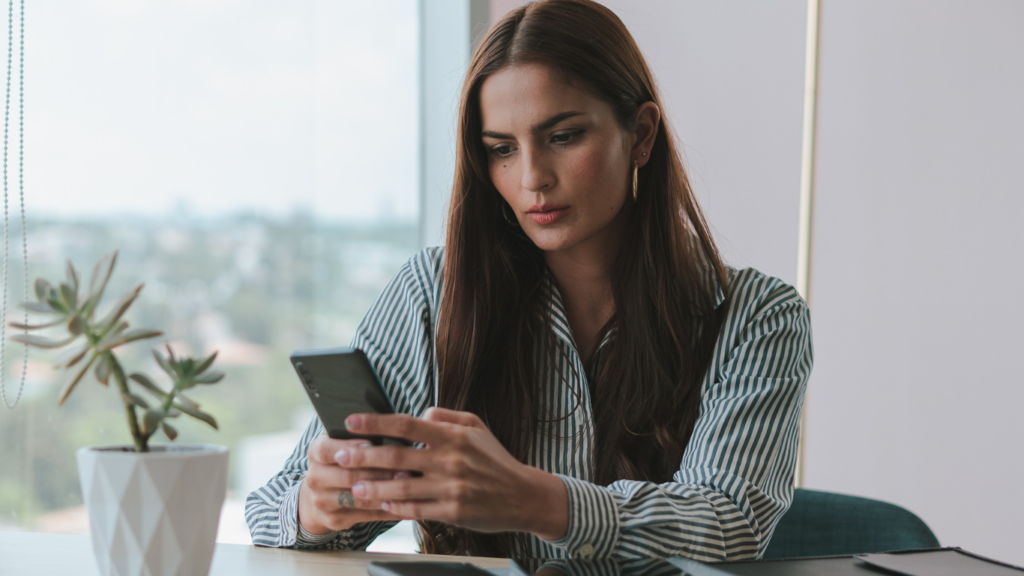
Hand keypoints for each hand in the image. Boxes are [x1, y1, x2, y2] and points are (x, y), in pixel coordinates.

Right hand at [297, 434, 403, 533]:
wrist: (321, 491)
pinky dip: (387, 510)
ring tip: (409, 485)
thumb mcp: (344, 439)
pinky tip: (405, 504)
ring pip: (358, 499)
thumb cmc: (343, 457)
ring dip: (386, 492)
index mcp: (316, 452)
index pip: (328, 450)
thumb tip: (388, 423)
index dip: (351, 448)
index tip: (374, 444)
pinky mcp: (334, 520)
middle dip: (379, 472)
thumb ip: (360, 432)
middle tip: (406, 468)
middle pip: (347, 476)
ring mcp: (322, 501)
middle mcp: (315, 477)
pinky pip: (365, 516)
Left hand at [340, 408, 568, 540]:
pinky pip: (417, 509)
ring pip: (402, 486)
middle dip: (363, 456)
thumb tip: (417, 414)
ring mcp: (451, 487)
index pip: (406, 424)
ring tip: (354, 487)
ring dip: (373, 487)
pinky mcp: (453, 511)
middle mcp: (450, 460)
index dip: (375, 422)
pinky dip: (396, 507)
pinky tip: (381, 504)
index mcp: (453, 435)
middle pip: (397, 455)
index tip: (350, 421)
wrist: (523, 495)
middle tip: (339, 457)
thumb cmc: (495, 458)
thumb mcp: (476, 426)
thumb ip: (444, 416)